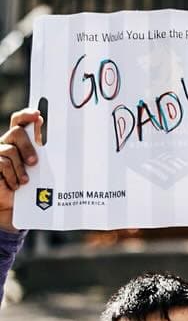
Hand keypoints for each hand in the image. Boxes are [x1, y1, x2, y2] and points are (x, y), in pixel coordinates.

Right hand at [0, 109, 42, 233]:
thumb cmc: (31, 187)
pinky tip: (15, 186)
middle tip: (35, 163)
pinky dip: (12, 176)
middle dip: (28, 146)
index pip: (19, 120)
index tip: (37, 115)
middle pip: (16, 132)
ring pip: (10, 150)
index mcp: (21, 141)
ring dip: (20, 168)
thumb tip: (51, 136)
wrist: (14, 206)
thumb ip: (44, 152)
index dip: (26, 115)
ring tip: (26, 182)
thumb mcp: (40, 169)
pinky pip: (2, 163)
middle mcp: (7, 143)